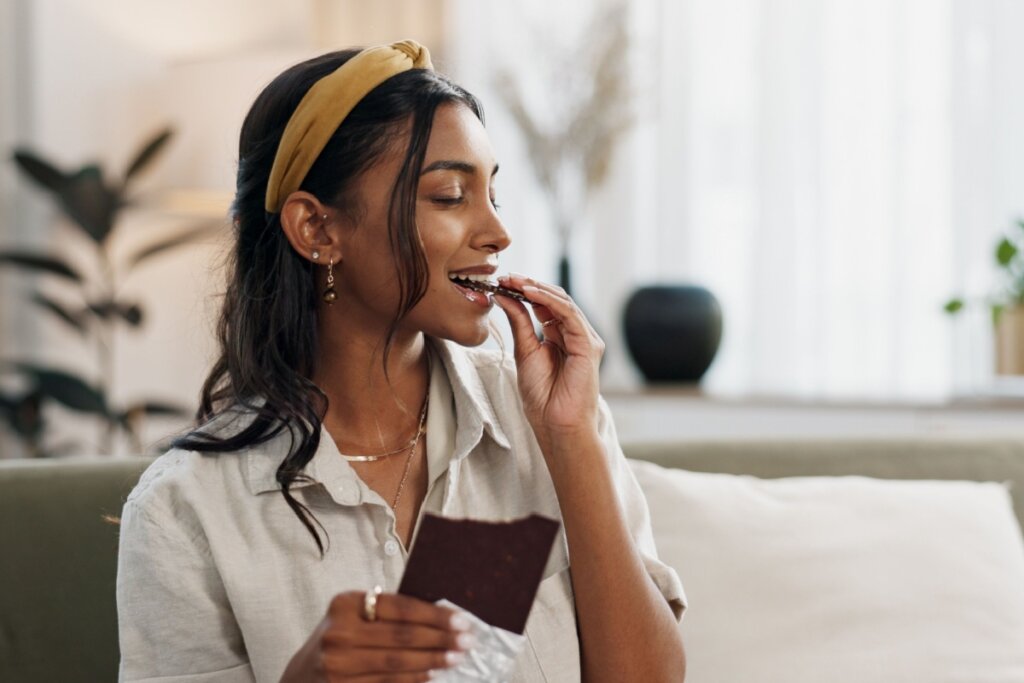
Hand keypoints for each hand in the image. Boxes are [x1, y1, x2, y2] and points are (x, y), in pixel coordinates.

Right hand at [281, 590, 473, 682]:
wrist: (300, 677)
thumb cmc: (337, 640)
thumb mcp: (353, 616)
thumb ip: (386, 613)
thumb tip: (440, 616)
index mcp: (346, 604)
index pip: (401, 608)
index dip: (435, 615)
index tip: (462, 620)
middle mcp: (339, 633)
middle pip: (402, 636)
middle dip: (441, 639)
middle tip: (468, 641)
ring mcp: (338, 664)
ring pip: (397, 663)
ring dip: (432, 661)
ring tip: (456, 658)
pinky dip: (414, 680)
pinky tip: (432, 675)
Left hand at [493, 274, 604, 447]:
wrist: (556, 425)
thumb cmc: (543, 397)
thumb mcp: (524, 352)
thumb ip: (519, 323)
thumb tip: (504, 296)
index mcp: (559, 336)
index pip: (543, 305)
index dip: (523, 291)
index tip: (501, 281)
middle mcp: (574, 334)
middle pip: (554, 299)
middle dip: (529, 285)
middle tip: (505, 276)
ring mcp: (584, 339)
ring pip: (562, 302)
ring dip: (537, 288)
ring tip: (514, 280)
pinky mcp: (589, 345)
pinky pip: (569, 315)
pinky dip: (548, 300)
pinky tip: (529, 293)